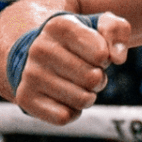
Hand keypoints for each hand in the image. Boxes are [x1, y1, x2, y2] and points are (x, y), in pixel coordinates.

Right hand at [14, 13, 130, 124]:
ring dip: (88, 96)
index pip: (101, 54)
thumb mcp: (100, 24)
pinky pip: (64, 117)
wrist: (39, 56)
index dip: (105, 58)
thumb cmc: (79, 41)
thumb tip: (117, 58)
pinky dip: (73, 112)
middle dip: (98, 78)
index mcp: (58, 26)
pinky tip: (65, 99)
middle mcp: (39, 49)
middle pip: (93, 79)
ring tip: (77, 85)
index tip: (95, 53)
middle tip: (88, 72)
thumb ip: (116, 30)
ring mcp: (29, 74)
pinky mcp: (24, 98)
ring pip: (82, 100)